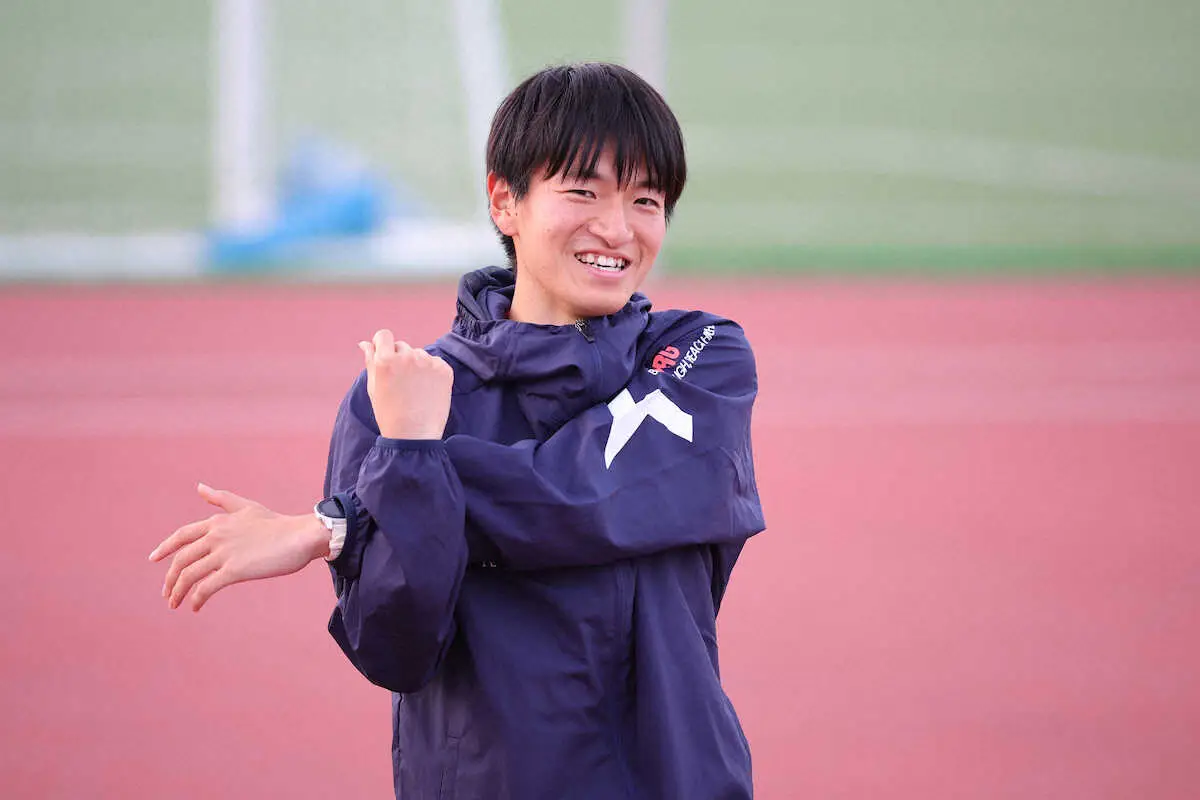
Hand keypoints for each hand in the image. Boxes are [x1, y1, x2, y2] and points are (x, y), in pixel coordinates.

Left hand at [149, 483, 327, 611]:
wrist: (299, 536)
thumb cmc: (276, 523)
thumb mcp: (246, 507)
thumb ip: (221, 498)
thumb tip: (199, 487)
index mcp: (217, 521)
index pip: (181, 535)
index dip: (164, 548)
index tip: (154, 559)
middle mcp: (216, 536)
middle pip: (181, 559)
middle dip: (170, 578)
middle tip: (166, 593)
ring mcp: (224, 553)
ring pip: (189, 575)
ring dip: (178, 592)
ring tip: (175, 604)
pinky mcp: (234, 571)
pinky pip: (206, 588)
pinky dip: (196, 599)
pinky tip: (195, 607)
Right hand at [359, 329, 453, 439]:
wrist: (414, 435)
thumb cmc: (389, 413)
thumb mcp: (374, 387)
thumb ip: (370, 361)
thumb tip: (365, 343)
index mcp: (386, 360)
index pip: (384, 335)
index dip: (383, 344)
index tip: (385, 356)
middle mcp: (407, 357)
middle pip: (402, 346)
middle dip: (399, 359)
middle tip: (401, 382)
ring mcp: (428, 362)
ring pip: (419, 354)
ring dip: (416, 365)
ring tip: (414, 389)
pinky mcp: (444, 370)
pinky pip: (435, 363)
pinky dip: (431, 373)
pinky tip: (427, 390)